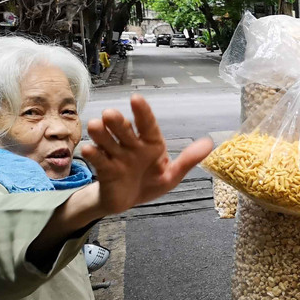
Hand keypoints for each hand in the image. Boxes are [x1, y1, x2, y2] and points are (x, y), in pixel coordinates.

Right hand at [81, 94, 212, 216]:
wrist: (128, 201)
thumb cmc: (150, 182)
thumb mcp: (172, 174)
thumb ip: (188, 160)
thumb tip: (209, 143)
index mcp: (150, 143)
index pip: (147, 124)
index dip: (142, 112)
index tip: (136, 98)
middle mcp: (131, 145)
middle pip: (123, 130)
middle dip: (117, 122)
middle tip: (110, 113)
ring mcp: (116, 156)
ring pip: (107, 140)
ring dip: (101, 133)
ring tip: (96, 125)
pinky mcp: (105, 169)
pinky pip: (98, 160)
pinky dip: (94, 154)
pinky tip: (90, 149)